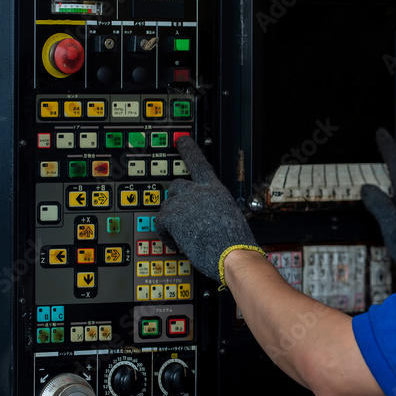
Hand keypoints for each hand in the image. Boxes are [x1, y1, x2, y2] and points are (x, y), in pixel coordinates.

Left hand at [156, 137, 261, 283]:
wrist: (232, 254)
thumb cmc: (235, 243)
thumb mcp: (228, 218)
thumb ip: (212, 210)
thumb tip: (202, 218)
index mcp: (216, 191)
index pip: (200, 164)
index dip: (189, 150)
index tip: (181, 141)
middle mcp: (200, 191)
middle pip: (177, 187)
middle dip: (176, 201)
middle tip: (179, 217)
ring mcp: (186, 202)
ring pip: (167, 207)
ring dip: (171, 222)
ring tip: (183, 236)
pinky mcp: (173, 215)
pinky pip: (160, 223)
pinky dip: (166, 234)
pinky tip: (176, 242)